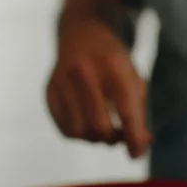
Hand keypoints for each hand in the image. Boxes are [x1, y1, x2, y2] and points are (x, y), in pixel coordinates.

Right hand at [46, 18, 150, 157]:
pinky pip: (64, 129)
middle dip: (112, 139)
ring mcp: (62, 80)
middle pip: (98, 127)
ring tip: (102, 128)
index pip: (125, 111)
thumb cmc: (113, 63)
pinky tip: (86, 122)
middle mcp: (84, 71)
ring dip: (94, 139)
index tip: (136, 152)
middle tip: (118, 134)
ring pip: (78, 132)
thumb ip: (138, 114)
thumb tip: (138, 150)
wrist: (82, 33)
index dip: (134, 139)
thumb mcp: (133, 79)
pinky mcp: (49, 91)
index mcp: (113, 65)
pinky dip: (79, 134)